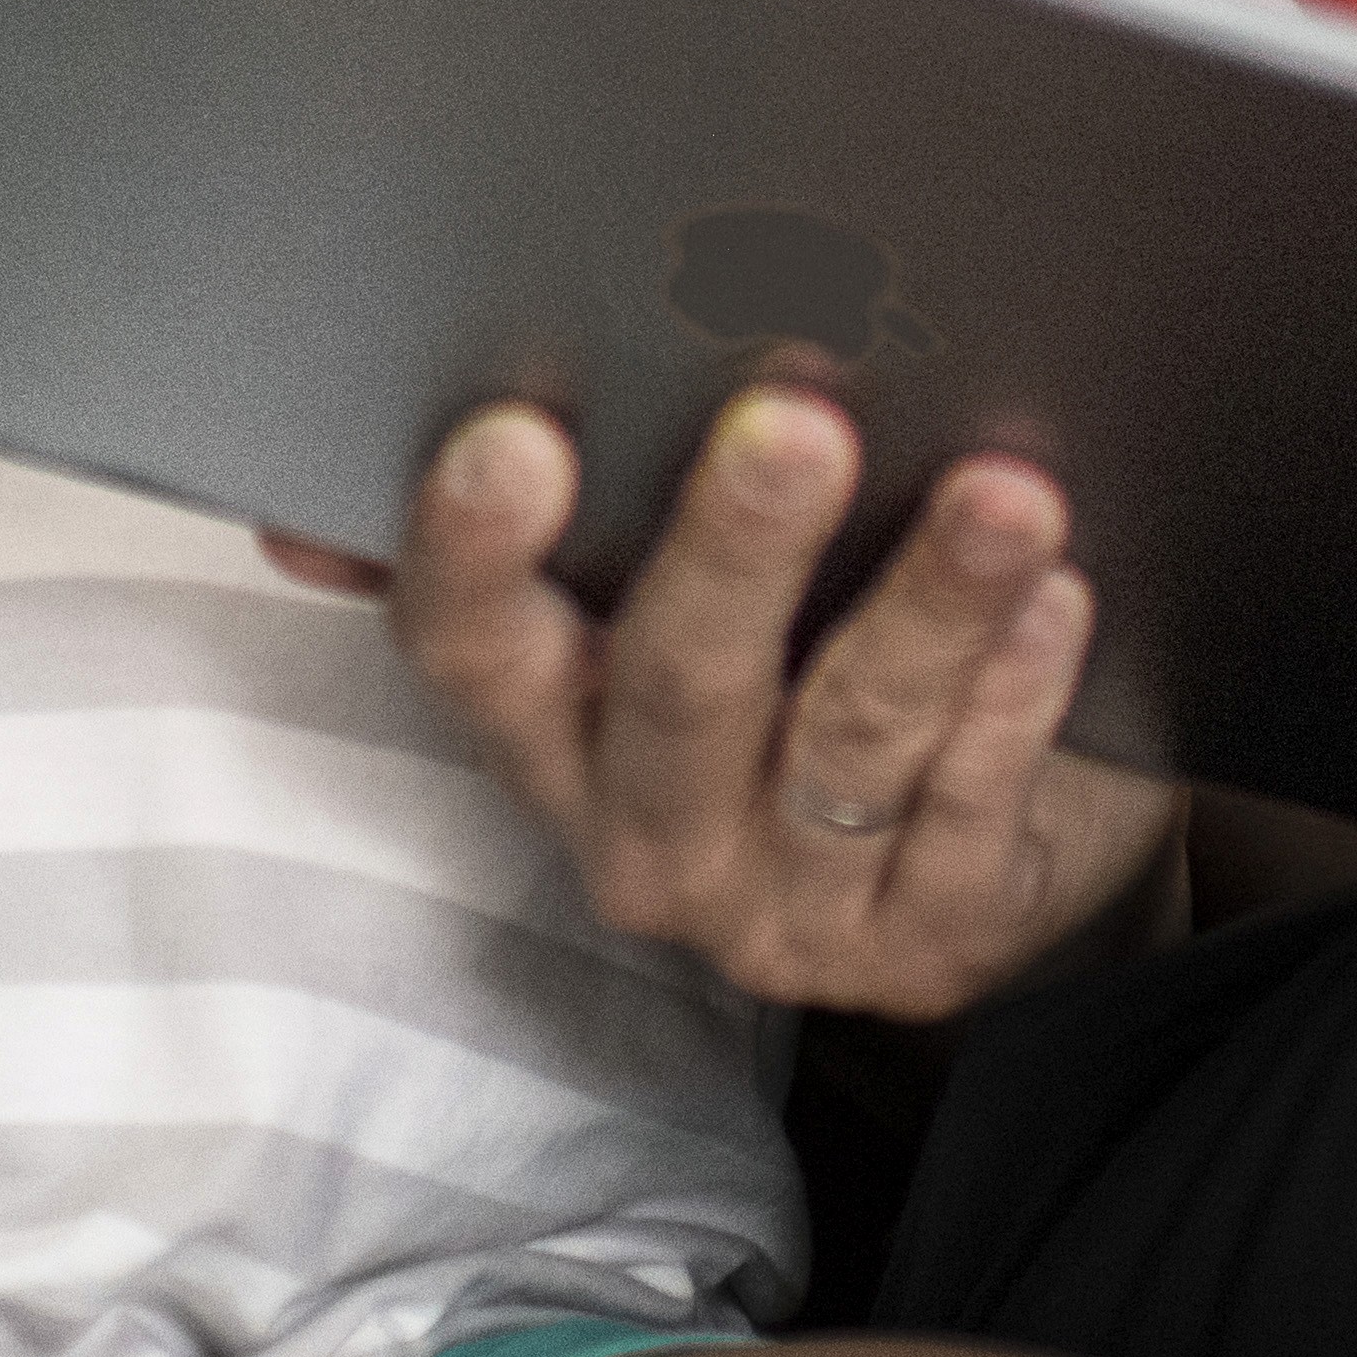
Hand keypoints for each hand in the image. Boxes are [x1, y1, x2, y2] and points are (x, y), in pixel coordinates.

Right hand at [329, 396, 1188, 1014]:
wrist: (976, 873)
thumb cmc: (791, 686)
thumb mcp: (636, 625)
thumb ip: (512, 556)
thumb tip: (303, 510)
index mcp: (550, 731)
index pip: (469, 648)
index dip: (478, 550)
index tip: (516, 436)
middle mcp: (652, 830)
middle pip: (678, 689)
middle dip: (735, 550)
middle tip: (796, 424)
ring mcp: (792, 899)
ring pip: (850, 739)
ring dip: (927, 604)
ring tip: (998, 491)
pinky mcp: (932, 933)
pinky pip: (969, 810)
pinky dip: (1013, 700)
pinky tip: (1053, 600)